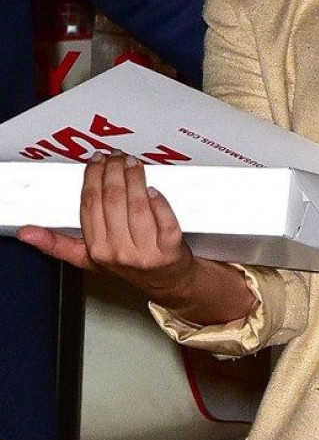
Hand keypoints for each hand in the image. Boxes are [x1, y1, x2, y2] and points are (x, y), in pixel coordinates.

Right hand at [16, 151, 195, 299]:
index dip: (92, 177)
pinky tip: (154, 189)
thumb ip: (58, 244)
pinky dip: (160, 202)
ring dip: (135, 178)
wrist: (167, 284)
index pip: (90, 205)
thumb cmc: (130, 265)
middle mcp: (119, 253)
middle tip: (117, 156)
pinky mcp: (171, 251)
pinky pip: (165, 221)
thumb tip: (25, 233)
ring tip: (133, 164)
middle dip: (114, 170)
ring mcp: (146, 253)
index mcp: (96, 250)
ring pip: (137, 206)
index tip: (96, 160)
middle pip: (113, 200)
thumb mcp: (89, 258)